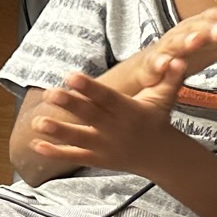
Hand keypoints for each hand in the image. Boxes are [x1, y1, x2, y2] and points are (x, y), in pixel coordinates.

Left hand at [25, 70, 185, 176]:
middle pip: (89, 116)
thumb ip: (171, 77)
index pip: (106, 98)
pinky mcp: (97, 158)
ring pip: (78, 138)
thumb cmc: (157, 120)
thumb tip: (179, 57)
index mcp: (128, 111)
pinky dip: (55, 152)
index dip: (89, 87)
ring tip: (37, 122)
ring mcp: (104, 146)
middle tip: (50, 93)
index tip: (72, 76)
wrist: (161, 157)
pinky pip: (74, 155)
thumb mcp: (165, 98)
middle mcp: (115, 129)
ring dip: (58, 131)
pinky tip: (36, 144)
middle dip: (70, 105)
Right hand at [125, 0, 216, 108]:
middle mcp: (181, 34)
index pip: (210, 17)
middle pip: (194, 28)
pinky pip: (156, 66)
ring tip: (195, 41)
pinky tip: (167, 65)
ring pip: (174, 45)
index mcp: (198, 25)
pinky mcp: (153, 67)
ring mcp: (166, 50)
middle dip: (208, 28)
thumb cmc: (191, 48)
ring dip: (185, 42)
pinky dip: (161, 65)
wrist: (153, 66)